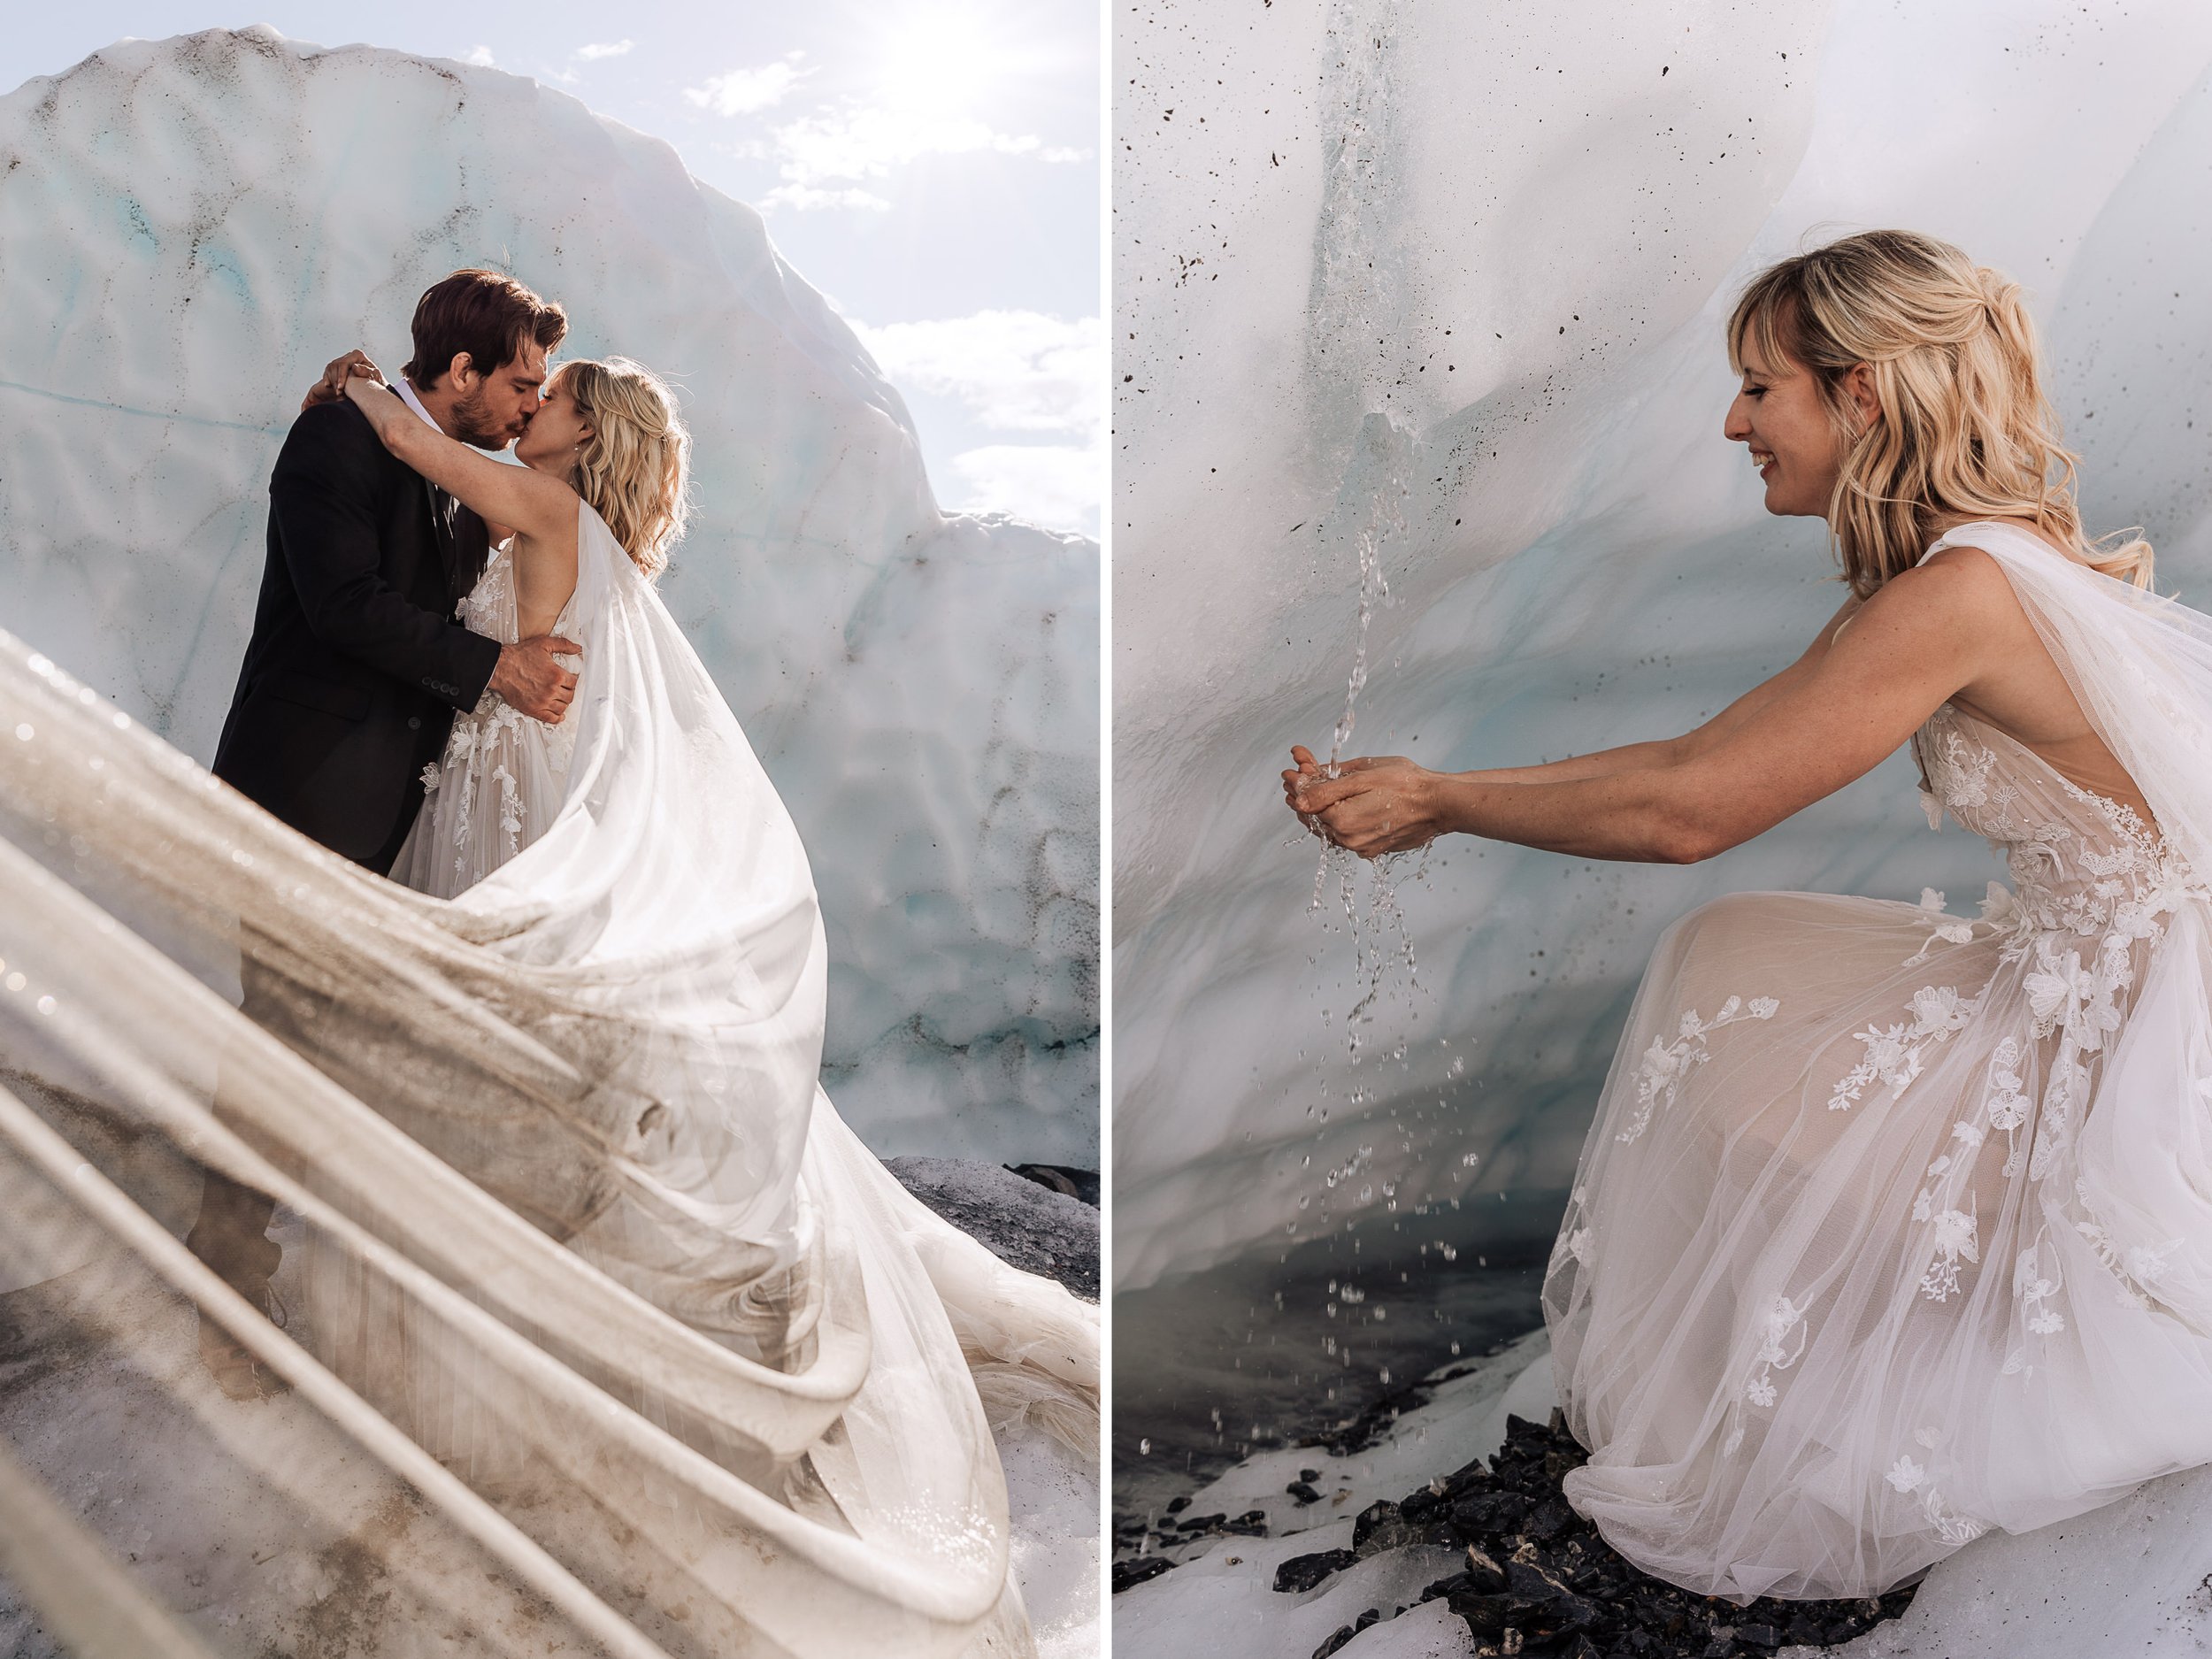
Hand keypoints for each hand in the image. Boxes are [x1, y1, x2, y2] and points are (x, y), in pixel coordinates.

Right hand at [301, 349, 384, 411]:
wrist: (372, 387)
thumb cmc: (375, 381)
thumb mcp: (375, 377)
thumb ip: (367, 372)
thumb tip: (355, 367)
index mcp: (357, 355)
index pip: (344, 363)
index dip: (341, 376)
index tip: (341, 387)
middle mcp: (348, 356)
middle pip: (336, 367)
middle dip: (336, 381)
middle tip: (339, 393)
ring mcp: (341, 361)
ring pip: (331, 370)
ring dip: (333, 382)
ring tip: (339, 394)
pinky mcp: (335, 367)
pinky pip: (327, 373)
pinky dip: (328, 381)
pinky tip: (330, 387)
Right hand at [488, 635, 582, 723]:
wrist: (499, 667)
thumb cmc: (519, 655)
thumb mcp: (543, 643)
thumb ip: (563, 644)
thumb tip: (578, 648)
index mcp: (557, 675)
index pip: (574, 682)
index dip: (572, 680)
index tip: (569, 679)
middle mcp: (552, 690)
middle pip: (570, 696)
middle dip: (568, 691)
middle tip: (564, 688)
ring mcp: (543, 701)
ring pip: (562, 707)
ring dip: (563, 703)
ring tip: (560, 698)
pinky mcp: (533, 709)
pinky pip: (551, 718)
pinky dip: (557, 718)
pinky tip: (559, 715)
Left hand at [1283, 745, 1445, 858]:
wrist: (1441, 804)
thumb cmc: (1406, 784)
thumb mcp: (1362, 776)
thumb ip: (1326, 788)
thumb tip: (1297, 797)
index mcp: (1342, 820)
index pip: (1306, 804)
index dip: (1296, 784)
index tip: (1289, 770)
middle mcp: (1349, 840)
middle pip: (1315, 817)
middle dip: (1303, 795)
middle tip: (1294, 778)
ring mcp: (1363, 847)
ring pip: (1330, 827)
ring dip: (1319, 807)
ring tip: (1312, 788)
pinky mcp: (1375, 849)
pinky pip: (1348, 833)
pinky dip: (1339, 818)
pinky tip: (1338, 804)